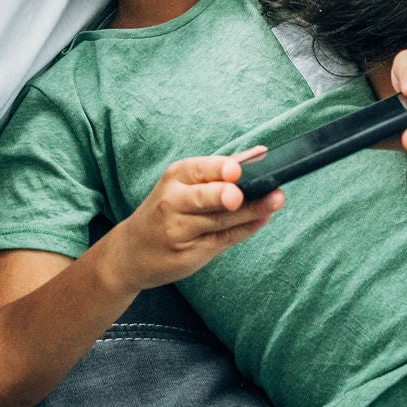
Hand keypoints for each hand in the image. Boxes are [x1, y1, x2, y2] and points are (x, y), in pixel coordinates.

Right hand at [98, 147, 280, 294]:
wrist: (132, 251)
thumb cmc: (165, 209)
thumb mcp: (182, 184)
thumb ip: (220, 170)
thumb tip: (261, 153)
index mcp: (174, 177)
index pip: (198, 169)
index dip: (218, 169)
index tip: (235, 170)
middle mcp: (173, 202)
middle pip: (203, 197)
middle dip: (222, 195)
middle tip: (239, 194)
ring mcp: (180, 230)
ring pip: (220, 220)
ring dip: (251, 211)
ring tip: (275, 200)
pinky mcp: (191, 254)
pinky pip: (223, 239)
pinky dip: (245, 228)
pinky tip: (262, 218)